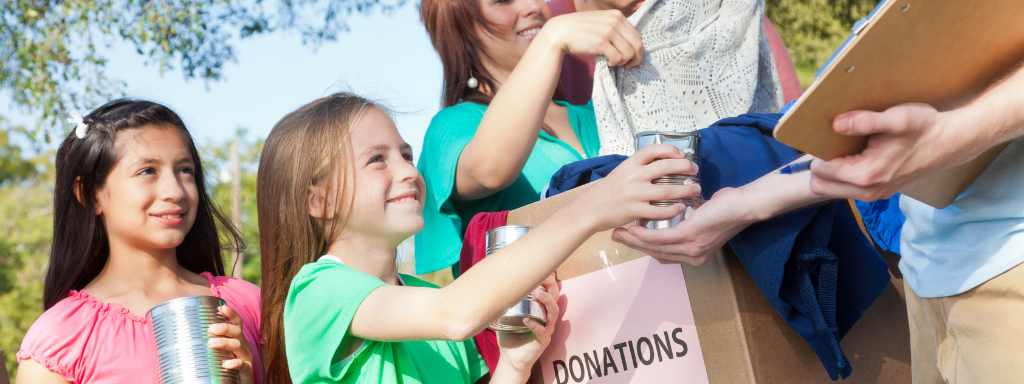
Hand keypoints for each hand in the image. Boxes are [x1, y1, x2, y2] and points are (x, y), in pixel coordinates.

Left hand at [208, 305, 254, 383]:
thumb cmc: (226, 365)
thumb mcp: (219, 352)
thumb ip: (209, 343)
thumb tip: (181, 336)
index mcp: (237, 338)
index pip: (237, 323)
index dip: (231, 314)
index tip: (222, 307)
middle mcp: (243, 345)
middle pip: (237, 332)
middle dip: (225, 328)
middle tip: (211, 328)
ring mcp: (246, 357)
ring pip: (238, 346)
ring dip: (225, 343)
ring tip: (212, 343)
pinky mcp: (247, 370)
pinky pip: (243, 365)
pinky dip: (235, 363)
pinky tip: (226, 364)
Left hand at [494, 274, 560, 378]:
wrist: (510, 358)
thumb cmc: (510, 335)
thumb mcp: (506, 314)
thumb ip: (505, 301)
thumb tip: (494, 282)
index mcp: (541, 309)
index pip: (549, 291)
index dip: (549, 280)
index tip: (544, 269)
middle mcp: (547, 316)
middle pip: (555, 298)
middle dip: (551, 286)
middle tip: (544, 277)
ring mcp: (547, 329)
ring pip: (553, 313)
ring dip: (547, 302)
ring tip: (539, 293)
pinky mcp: (543, 340)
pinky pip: (543, 331)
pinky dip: (535, 325)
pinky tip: (527, 320)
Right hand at [538, 10, 643, 66]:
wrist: (559, 32)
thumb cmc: (580, 30)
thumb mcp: (601, 23)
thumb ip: (615, 29)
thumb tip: (631, 46)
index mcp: (617, 15)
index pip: (637, 35)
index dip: (639, 50)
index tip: (635, 60)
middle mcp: (615, 21)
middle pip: (637, 44)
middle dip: (636, 58)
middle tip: (629, 66)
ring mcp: (608, 31)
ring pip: (628, 53)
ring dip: (622, 62)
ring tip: (613, 62)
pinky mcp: (601, 42)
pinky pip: (617, 58)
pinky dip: (614, 63)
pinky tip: (607, 62)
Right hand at [571, 144, 701, 231]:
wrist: (589, 209)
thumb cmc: (606, 192)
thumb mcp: (620, 173)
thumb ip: (638, 168)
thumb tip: (661, 163)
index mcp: (629, 164)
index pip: (653, 150)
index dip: (670, 149)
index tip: (681, 154)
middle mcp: (633, 177)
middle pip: (666, 167)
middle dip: (685, 167)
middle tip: (694, 170)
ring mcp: (634, 194)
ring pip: (667, 191)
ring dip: (685, 190)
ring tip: (695, 190)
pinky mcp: (634, 211)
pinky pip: (659, 211)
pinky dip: (673, 210)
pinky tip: (680, 208)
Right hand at [611, 187, 754, 264]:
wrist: (744, 206)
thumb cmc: (728, 208)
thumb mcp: (705, 219)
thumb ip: (690, 221)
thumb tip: (679, 213)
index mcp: (696, 255)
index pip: (665, 255)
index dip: (645, 249)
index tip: (631, 240)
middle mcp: (693, 256)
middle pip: (656, 253)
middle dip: (634, 246)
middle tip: (617, 236)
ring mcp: (691, 248)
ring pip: (655, 247)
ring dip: (634, 240)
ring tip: (619, 232)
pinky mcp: (689, 236)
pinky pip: (661, 238)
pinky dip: (645, 235)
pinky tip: (634, 229)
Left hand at [810, 103, 982, 201]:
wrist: (952, 142)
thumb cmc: (925, 128)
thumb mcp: (896, 118)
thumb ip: (864, 121)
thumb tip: (836, 123)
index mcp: (866, 175)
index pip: (820, 171)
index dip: (818, 152)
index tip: (824, 137)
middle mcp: (868, 191)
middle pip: (820, 185)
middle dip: (819, 166)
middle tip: (829, 143)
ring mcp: (874, 194)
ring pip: (833, 189)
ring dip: (831, 172)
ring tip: (843, 147)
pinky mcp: (880, 191)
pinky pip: (848, 188)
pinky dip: (844, 175)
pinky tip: (857, 154)